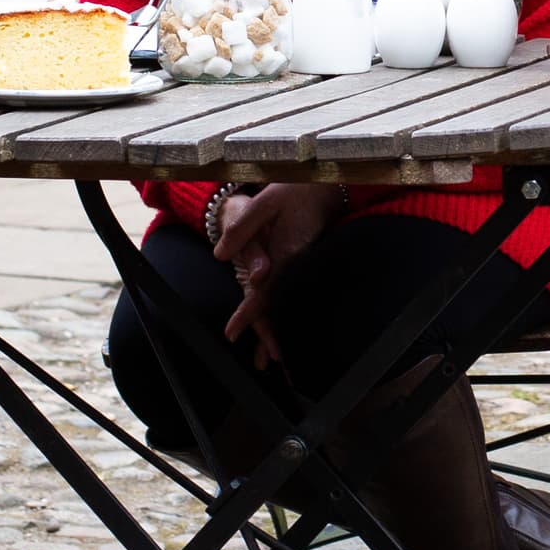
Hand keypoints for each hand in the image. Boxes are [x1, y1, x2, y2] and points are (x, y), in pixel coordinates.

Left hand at [214, 183, 345, 366]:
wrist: (328, 186)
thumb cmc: (294, 191)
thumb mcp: (265, 202)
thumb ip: (242, 228)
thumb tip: (220, 255)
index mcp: (286, 253)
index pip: (263, 291)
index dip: (247, 314)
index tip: (231, 333)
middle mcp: (296, 265)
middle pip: (280, 306)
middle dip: (270, 336)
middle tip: (262, 363)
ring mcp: (303, 267)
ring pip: (287, 304)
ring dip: (279, 330)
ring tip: (272, 359)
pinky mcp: (303, 265)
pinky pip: (292, 295)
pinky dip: (286, 314)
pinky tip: (283, 327)